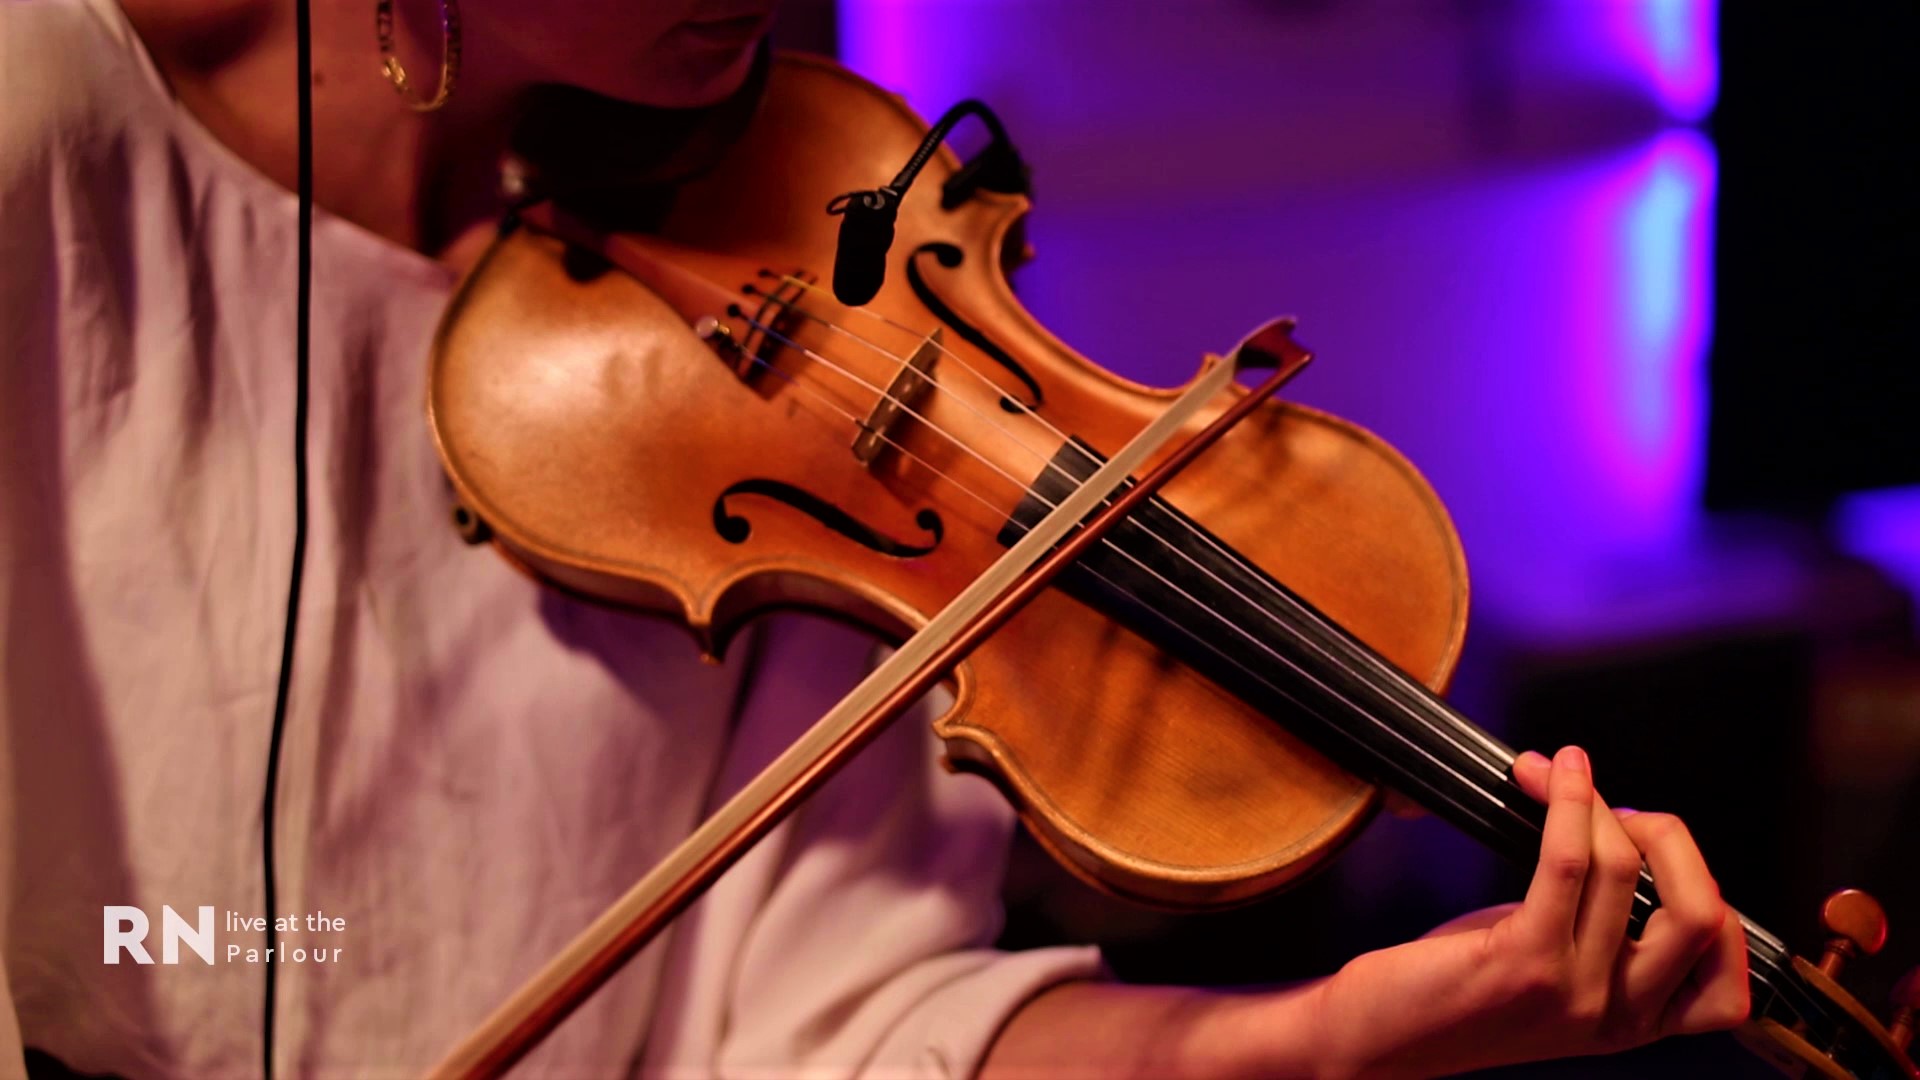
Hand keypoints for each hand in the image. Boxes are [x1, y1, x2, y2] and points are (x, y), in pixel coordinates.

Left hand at [1310, 745, 1749, 1078]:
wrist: (1375, 1037)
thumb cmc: (1456, 991)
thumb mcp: (1552, 967)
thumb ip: (1599, 926)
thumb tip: (1622, 832)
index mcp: (1635, 1024)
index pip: (1729, 977)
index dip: (1709, 896)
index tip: (1658, 854)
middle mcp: (1617, 1018)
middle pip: (1701, 913)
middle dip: (1670, 838)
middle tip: (1622, 808)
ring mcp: (1574, 994)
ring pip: (1625, 871)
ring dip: (1596, 802)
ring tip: (1563, 772)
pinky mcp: (1523, 963)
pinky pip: (1567, 865)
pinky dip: (1567, 805)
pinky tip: (1551, 775)